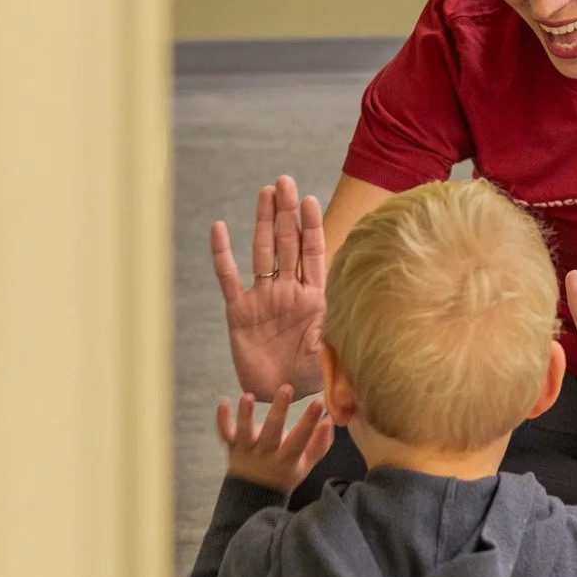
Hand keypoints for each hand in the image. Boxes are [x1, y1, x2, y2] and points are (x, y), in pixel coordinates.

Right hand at [212, 175, 327, 397]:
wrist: (283, 396)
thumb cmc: (314, 374)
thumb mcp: (333, 349)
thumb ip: (338, 327)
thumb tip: (357, 309)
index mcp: (314, 296)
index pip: (313, 252)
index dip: (310, 225)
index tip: (309, 199)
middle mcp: (288, 290)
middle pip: (288, 243)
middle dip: (287, 213)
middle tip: (284, 181)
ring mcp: (263, 298)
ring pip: (262, 252)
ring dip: (263, 222)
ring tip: (265, 192)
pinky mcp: (239, 312)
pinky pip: (228, 278)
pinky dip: (222, 254)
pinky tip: (219, 228)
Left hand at [217, 387, 333, 494]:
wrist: (252, 496)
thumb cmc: (284, 473)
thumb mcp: (306, 464)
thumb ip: (319, 443)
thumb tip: (329, 419)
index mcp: (287, 459)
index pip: (300, 439)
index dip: (309, 422)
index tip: (318, 402)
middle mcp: (266, 454)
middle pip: (271, 433)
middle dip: (278, 411)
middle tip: (286, 389)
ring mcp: (246, 450)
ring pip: (244, 433)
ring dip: (245, 415)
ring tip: (248, 397)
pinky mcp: (231, 446)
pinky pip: (225, 433)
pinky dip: (222, 419)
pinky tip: (224, 402)